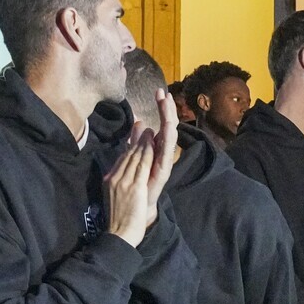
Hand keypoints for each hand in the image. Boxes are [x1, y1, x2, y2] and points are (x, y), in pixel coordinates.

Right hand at [106, 132, 159, 247]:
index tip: (137, 134)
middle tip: (144, 127)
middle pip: (128, 155)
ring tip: (150, 131)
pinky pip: (142, 165)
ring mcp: (123, 182)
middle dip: (137, 140)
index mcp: (109, 180)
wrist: (119, 235)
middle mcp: (114, 178)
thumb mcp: (117, 196)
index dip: (131, 146)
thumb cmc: (120, 219)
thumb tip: (126, 168)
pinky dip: (148, 153)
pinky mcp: (134, 187)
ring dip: (143, 143)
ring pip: (135, 157)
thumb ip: (121, 179)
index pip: (122, 159)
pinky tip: (153, 144)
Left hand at [146, 86, 181, 204]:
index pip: (161, 124)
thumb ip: (137, 141)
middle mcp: (163, 155)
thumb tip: (140, 122)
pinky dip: (168, 139)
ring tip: (168, 104)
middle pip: (167, 127)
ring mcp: (164, 163)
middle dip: (166, 109)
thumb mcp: (135, 158)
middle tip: (165, 93)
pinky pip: (166, 153)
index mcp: (156, 150)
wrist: (136, 212)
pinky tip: (168, 126)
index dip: (162, 109)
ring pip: (169, 137)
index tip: (160, 92)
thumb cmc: (137, 187)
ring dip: (169, 119)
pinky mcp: (162, 172)